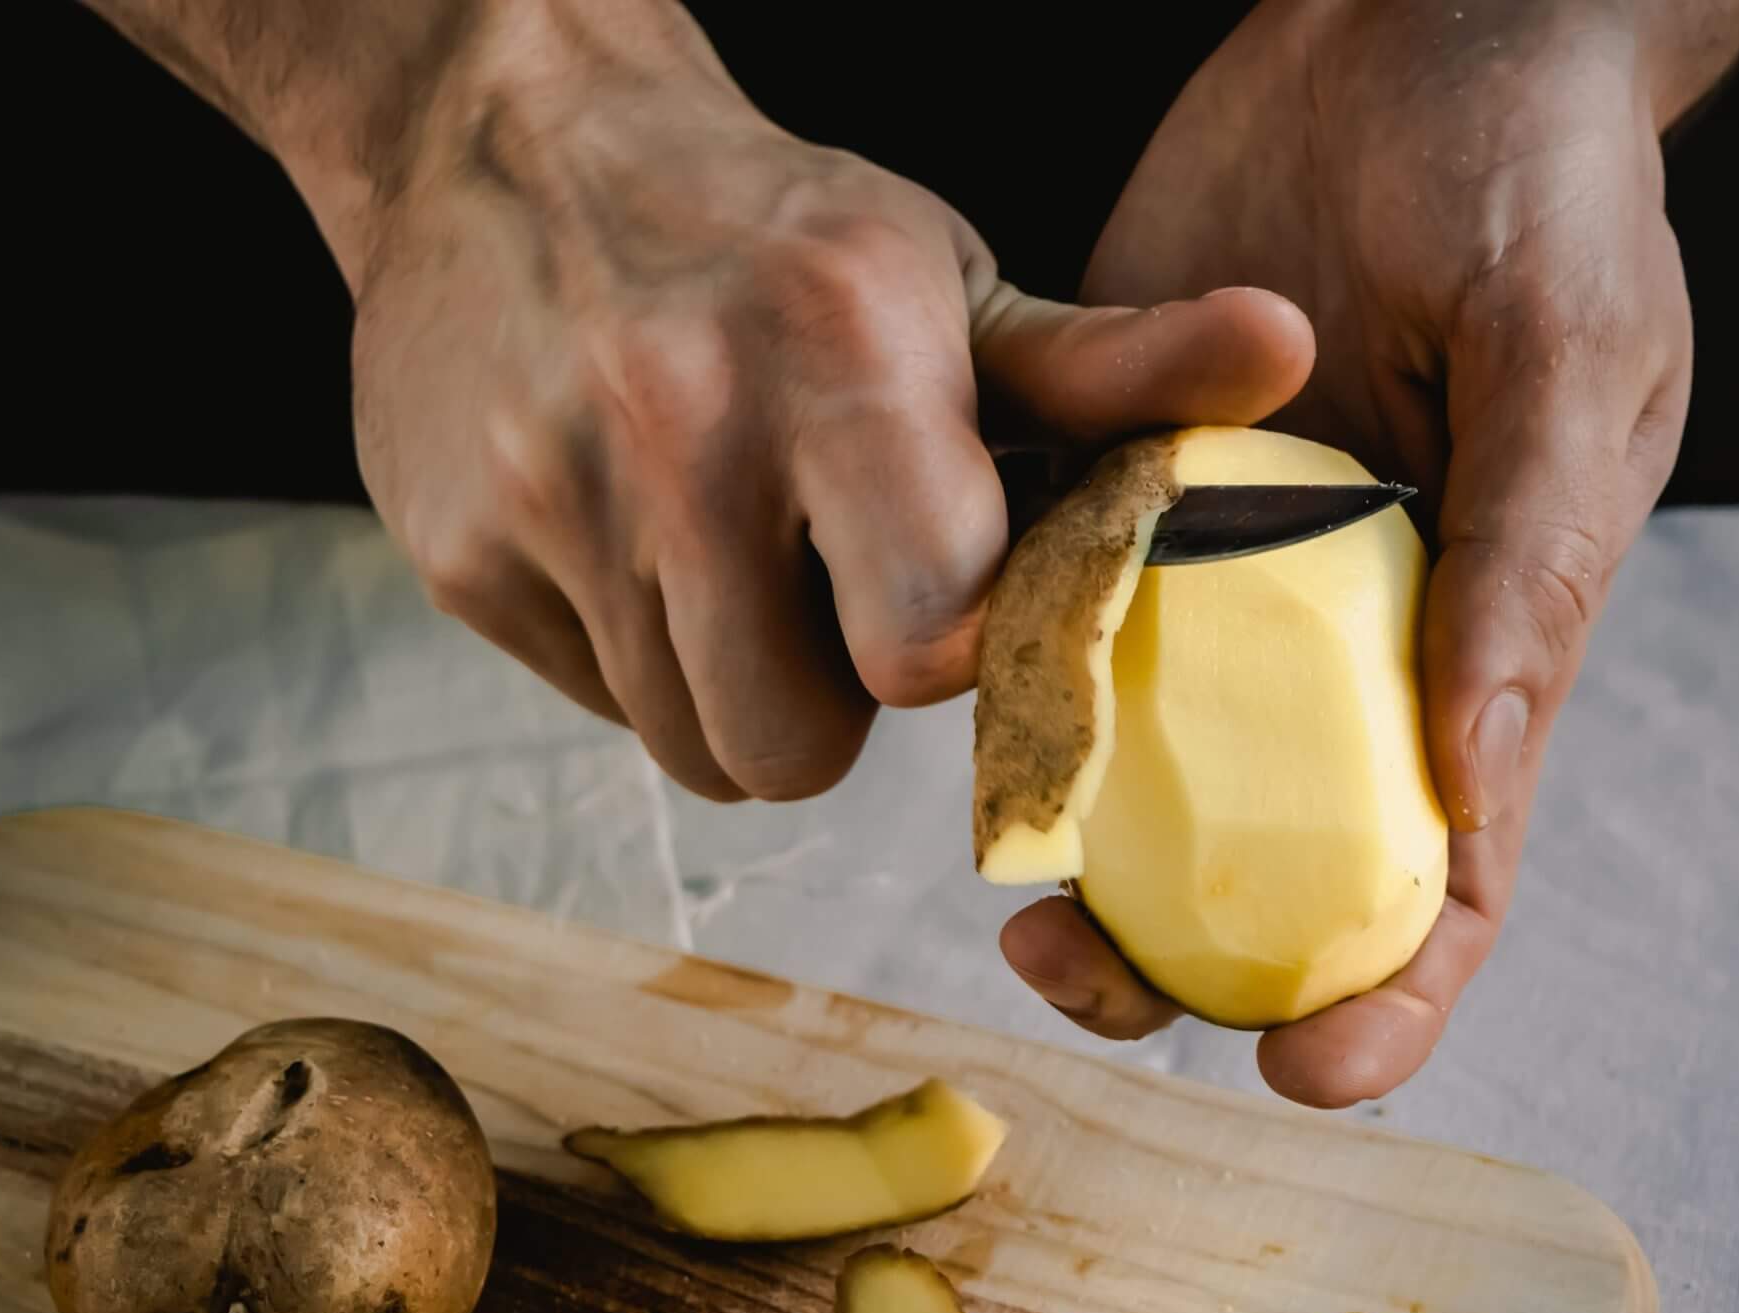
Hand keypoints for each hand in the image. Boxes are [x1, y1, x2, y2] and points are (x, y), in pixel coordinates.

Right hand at [332, 2, 1314, 801]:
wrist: (509, 138)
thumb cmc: (772, 239)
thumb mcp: (952, 286)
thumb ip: (1114, 368)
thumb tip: (1286, 351)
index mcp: (841, 354)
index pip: (927, 638)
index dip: (951, 655)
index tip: (945, 603)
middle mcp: (681, 421)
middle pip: (794, 748)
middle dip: (829, 706)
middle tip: (824, 593)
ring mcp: (551, 492)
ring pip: (693, 747)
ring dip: (734, 688)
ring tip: (732, 558)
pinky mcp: (453, 551)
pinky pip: (595, 705)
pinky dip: (630, 654)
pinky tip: (632, 539)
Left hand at [1005, 0, 1738, 1105]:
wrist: (1413, 26)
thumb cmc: (1541, 187)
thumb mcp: (1569, 364)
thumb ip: (1525, 571)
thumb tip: (1473, 781)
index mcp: (1476, 641)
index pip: (1451, 868)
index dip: (1396, 991)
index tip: (1316, 1074)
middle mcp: (1335, 636)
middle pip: (1264, 856)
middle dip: (1183, 959)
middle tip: (1081, 977)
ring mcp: (1215, 571)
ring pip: (1135, 761)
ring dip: (1070, 850)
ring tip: (1009, 895)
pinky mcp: (1111, 485)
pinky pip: (1047, 605)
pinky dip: (1001, 669)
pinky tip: (947, 698)